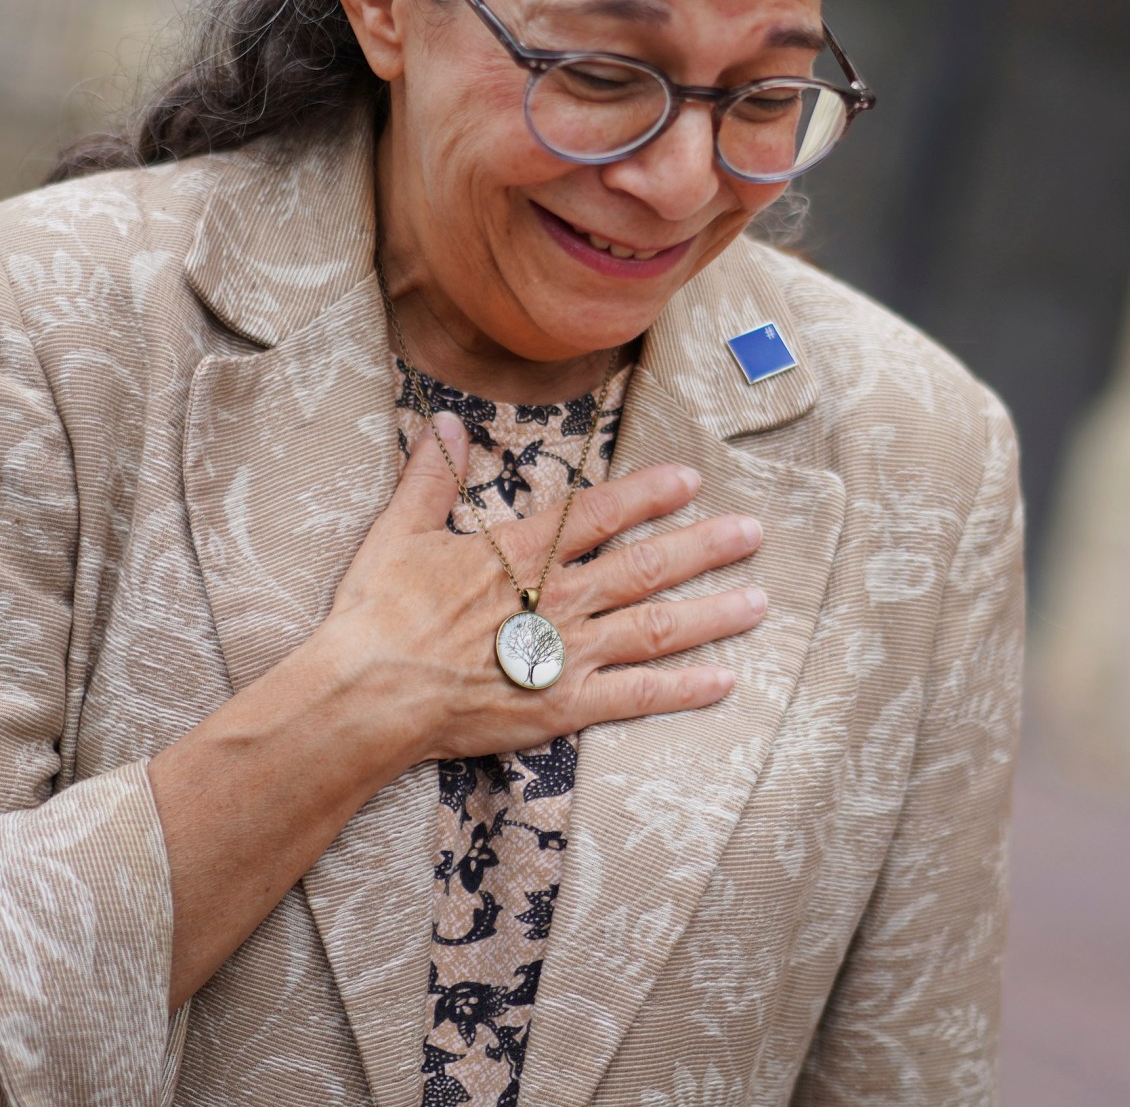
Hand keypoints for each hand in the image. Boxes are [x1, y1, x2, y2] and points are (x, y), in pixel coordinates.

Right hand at [309, 411, 766, 762]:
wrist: (370, 692)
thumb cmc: (378, 614)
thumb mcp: (398, 532)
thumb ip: (430, 477)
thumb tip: (443, 421)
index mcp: (519, 554)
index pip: (600, 514)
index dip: (648, 494)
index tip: (690, 479)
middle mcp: (557, 599)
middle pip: (646, 566)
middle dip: (704, 547)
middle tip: (753, 534)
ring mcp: (566, 654)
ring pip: (656, 628)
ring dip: (711, 613)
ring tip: (759, 601)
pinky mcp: (564, 708)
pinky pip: (637, 697)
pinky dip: (683, 689)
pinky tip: (724, 681)